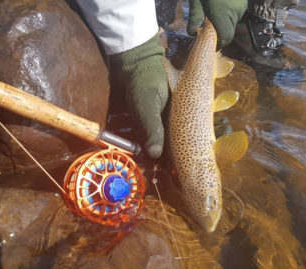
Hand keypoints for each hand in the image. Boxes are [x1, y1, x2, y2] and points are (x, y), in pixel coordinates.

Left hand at [110, 34, 167, 158]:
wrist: (129, 60)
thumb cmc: (143, 81)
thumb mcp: (148, 106)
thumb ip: (153, 129)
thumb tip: (155, 155)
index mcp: (178, 116)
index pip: (176, 141)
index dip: (170, 155)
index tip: (162, 170)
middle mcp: (167, 118)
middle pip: (162, 141)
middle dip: (153, 153)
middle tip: (144, 169)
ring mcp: (154, 116)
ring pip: (149, 137)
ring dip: (141, 147)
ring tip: (135, 161)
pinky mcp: (141, 114)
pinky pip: (138, 130)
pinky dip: (133, 138)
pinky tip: (127, 148)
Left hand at [187, 0, 247, 47]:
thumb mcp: (196, 1)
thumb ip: (194, 17)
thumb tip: (191, 33)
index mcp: (221, 13)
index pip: (226, 37)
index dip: (219, 44)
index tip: (212, 45)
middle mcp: (234, 11)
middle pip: (229, 31)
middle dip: (219, 34)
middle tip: (208, 32)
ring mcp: (241, 6)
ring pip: (233, 23)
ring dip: (224, 24)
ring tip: (212, 18)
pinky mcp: (243, 2)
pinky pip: (236, 14)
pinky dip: (228, 15)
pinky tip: (220, 9)